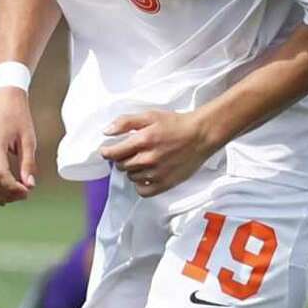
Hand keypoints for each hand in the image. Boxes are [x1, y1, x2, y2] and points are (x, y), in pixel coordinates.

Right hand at [0, 87, 36, 204]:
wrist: (1, 101)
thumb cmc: (18, 117)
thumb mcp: (28, 139)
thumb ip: (28, 163)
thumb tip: (30, 185)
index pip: (0, 174)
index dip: (13, 188)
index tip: (27, 192)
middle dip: (8, 194)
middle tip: (24, 195)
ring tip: (14, 196)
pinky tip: (2, 195)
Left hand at [98, 109, 215, 196]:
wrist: (201, 135)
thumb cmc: (176, 125)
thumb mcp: (149, 116)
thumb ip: (125, 122)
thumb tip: (106, 132)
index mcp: (143, 140)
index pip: (113, 153)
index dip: (107, 152)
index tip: (108, 151)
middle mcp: (148, 158)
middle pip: (121, 166)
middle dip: (122, 159)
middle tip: (130, 153)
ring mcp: (157, 173)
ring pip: (131, 177)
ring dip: (132, 170)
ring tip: (143, 161)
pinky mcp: (165, 183)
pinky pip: (143, 191)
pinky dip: (141, 185)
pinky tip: (145, 176)